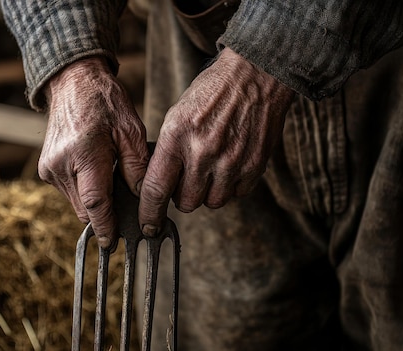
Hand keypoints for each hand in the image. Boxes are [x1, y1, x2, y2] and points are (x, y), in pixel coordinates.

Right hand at [38, 57, 148, 247]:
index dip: (106, 226)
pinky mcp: (46, 169)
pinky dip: (84, 190)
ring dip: (94, 201)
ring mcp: (50, 168)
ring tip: (110, 178)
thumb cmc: (105, 102)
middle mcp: (61, 165)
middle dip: (104, 214)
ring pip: (77, 203)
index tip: (113, 242)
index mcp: (84, 154)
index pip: (95, 203)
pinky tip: (96, 172)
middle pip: (85, 209)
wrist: (72, 83)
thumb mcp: (131, 130)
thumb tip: (141, 199)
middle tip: (125, 208)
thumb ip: (137, 167)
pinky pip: (69, 192)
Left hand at [138, 47, 294, 235]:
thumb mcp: (177, 115)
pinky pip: (236, 194)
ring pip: (212, 202)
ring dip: (207, 192)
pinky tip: (230, 162)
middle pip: (186, 203)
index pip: (155, 189)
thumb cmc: (211, 93)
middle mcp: (204, 152)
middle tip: (186, 177)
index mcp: (177, 137)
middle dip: (182, 196)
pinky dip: (230, 186)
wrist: (255, 75)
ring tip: (210, 167)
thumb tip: (157, 185)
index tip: (147, 225)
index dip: (148, 213)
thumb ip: (167, 151)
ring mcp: (232, 161)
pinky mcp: (254, 165)